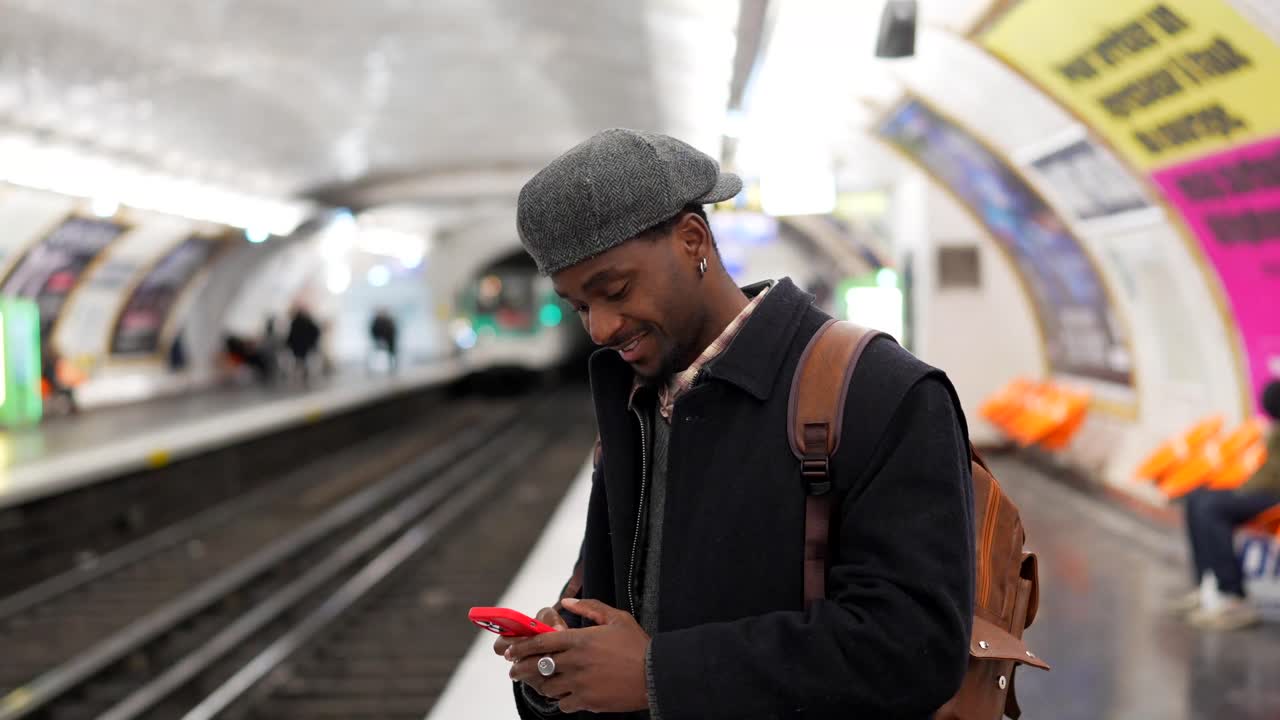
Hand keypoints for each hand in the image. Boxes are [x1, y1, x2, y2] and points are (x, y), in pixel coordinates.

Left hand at [507, 598, 650, 713]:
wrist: (656, 675)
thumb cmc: (638, 645)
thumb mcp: (617, 618)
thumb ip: (589, 607)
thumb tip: (565, 601)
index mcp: (580, 640)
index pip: (541, 642)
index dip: (521, 647)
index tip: (511, 651)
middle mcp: (575, 662)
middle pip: (537, 666)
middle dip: (520, 668)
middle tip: (513, 670)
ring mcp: (580, 684)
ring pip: (546, 687)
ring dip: (539, 684)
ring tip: (535, 683)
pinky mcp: (587, 702)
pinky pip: (563, 704)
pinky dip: (559, 700)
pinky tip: (561, 696)